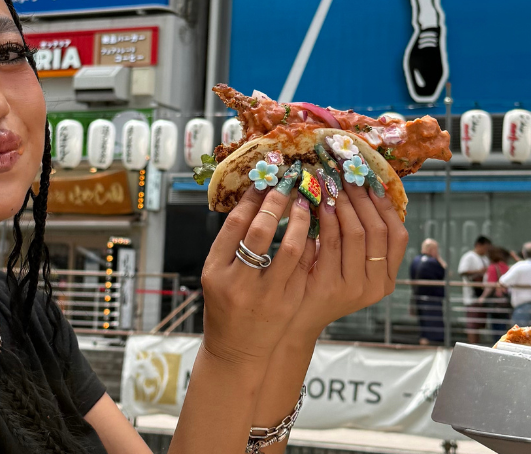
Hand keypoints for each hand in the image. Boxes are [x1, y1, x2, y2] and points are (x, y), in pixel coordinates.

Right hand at [199, 185, 314, 363]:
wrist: (237, 351)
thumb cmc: (225, 305)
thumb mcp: (216, 273)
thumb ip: (231, 241)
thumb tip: (256, 197)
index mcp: (216, 272)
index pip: (235, 224)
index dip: (252, 198)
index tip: (265, 180)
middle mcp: (239, 283)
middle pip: (261, 230)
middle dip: (277, 201)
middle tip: (289, 182)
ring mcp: (267, 295)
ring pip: (290, 247)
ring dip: (300, 218)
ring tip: (305, 201)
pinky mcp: (289, 303)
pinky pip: (305, 265)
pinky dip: (310, 242)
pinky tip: (314, 227)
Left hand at [285, 177, 407, 342]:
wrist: (295, 319)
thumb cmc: (322, 282)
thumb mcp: (348, 264)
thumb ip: (359, 237)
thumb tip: (362, 188)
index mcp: (386, 279)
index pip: (398, 236)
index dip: (386, 206)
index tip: (372, 182)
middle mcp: (376, 286)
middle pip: (377, 230)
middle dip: (362, 198)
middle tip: (348, 177)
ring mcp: (353, 288)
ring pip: (355, 233)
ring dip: (343, 203)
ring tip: (332, 184)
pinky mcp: (328, 286)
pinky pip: (331, 242)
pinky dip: (326, 218)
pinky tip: (318, 203)